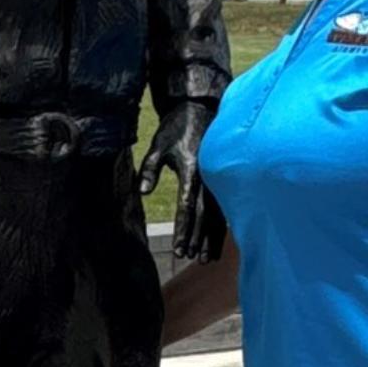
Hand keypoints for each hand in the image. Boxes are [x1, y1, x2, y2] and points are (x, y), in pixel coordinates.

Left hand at [136, 99, 219, 260]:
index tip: (179, 247)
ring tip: (205, 258)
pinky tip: (218, 240)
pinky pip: (223, 206)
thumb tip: (144, 191)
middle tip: (189, 257)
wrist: (200, 108)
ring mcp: (218, 178)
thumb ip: (150, 168)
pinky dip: (221, 226)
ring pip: (217, 214)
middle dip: (196, 238)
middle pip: (203, 215)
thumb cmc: (176, 127)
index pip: (187, 206)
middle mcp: (208, 177)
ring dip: (211, 237)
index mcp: (192, 170)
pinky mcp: (222, 178)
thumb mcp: (158, 144)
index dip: (183, 229)